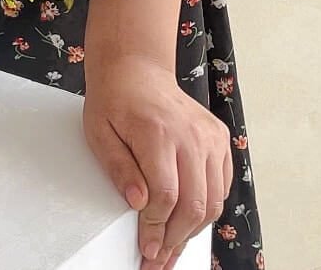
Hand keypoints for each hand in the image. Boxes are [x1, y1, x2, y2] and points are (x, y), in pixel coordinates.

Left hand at [82, 52, 231, 269]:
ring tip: (172, 247)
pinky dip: (207, 209)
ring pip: (213, 200)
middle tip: (158, 258)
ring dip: (192, 231)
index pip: (166, 196)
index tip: (145, 248)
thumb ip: (119, 168)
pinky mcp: (219, 139)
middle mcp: (191, 134)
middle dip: (175, 239)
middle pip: (194, 204)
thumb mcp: (99, 132)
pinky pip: (221, 186)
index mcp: (157, 132)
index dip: (156, 229)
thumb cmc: (115, 99)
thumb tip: (139, 203)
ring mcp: (209, 136)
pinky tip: (187, 221)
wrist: (136, 69)